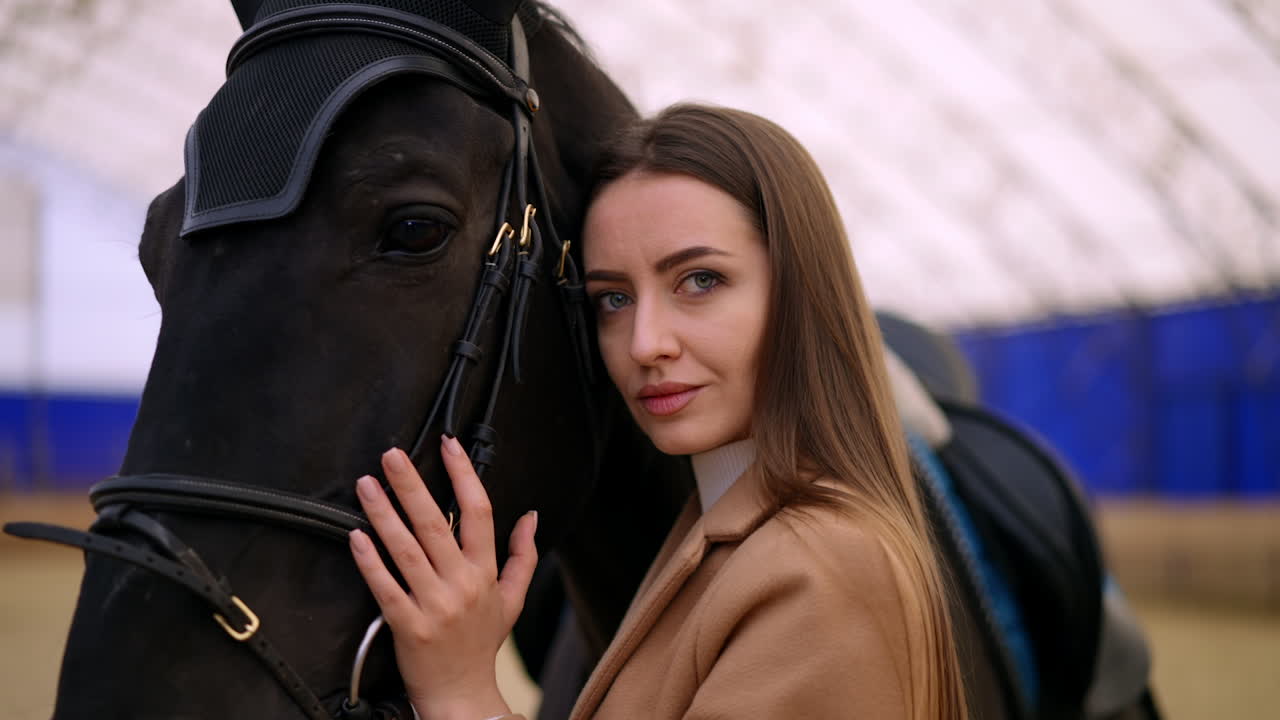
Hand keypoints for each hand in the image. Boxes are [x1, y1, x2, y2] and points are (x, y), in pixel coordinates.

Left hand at [348, 436, 537, 719]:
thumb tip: (532, 516)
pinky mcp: (408, 627)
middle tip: (391, 455)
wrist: (462, 695)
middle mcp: (462, 585)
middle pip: (436, 524)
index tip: (448, 445)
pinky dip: (370, 561)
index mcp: (486, 573)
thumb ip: (523, 555)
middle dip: (412, 485)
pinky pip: (385, 587)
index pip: (480, 513)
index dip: (463, 475)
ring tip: (366, 485)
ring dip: (384, 514)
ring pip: (406, 551)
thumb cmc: (482, 645)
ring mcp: (434, 606)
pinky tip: (356, 536)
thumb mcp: (512, 599)